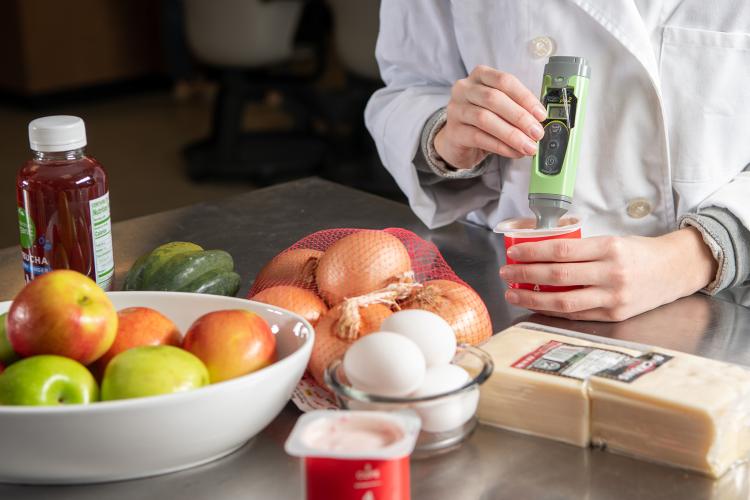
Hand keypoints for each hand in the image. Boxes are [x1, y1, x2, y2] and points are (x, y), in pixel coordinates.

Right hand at [434, 65, 546, 168]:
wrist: (458, 141)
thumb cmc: (483, 121)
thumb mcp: (500, 108)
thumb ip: (517, 109)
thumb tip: (539, 122)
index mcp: (480, 76)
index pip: (504, 81)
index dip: (525, 98)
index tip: (541, 115)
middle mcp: (464, 89)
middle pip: (494, 99)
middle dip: (520, 117)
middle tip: (537, 133)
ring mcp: (456, 109)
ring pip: (485, 119)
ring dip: (511, 134)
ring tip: (528, 146)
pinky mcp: (453, 131)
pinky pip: (478, 138)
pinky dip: (500, 146)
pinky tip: (514, 152)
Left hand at [499, 228, 717, 321]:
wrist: (676, 270)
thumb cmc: (639, 253)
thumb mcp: (613, 241)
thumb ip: (581, 249)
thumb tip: (540, 254)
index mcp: (609, 248)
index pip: (561, 249)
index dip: (533, 252)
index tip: (514, 252)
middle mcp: (612, 273)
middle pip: (557, 275)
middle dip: (525, 274)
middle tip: (506, 273)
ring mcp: (613, 297)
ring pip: (563, 301)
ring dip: (532, 299)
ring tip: (513, 294)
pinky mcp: (615, 315)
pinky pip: (576, 314)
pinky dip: (553, 310)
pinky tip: (536, 306)